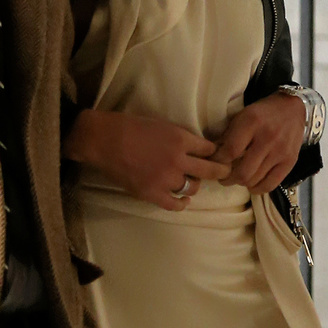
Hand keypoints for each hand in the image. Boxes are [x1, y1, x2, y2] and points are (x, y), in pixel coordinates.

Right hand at [64, 109, 231, 211]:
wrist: (103, 140)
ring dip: (194, 185)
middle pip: (210, 171)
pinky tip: (183, 201)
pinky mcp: (152, 193)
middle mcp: (178, 160)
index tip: (216, 154)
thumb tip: (193, 146)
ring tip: (191, 183)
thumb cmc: (128, 126)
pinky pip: (175, 204)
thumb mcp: (160, 123)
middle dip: (220, 171)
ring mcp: (166, 179)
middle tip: (225, 173)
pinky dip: (181, 204)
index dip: (214, 151)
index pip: (209, 148)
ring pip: (193, 188)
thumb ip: (178, 136)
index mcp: (180, 139)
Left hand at [212, 92, 304, 194]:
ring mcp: (280, 152)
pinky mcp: (290, 162)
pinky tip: (251, 184)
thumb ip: (229, 134)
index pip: (231, 150)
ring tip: (236, 178)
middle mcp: (267, 138)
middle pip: (243, 171)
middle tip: (223, 177)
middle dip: (228, 179)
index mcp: (252, 122)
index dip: (218, 161)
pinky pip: (270, 185)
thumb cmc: (263, 112)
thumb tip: (213, 154)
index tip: (213, 163)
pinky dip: (257, 188)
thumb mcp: (242, 115)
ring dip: (241, 183)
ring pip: (255, 180)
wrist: (293, 108)